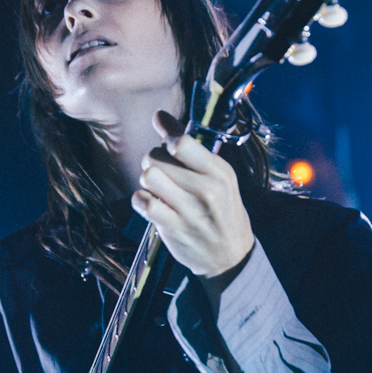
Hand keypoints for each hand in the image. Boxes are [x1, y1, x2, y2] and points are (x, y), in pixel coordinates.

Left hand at [131, 110, 254, 281]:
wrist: (230, 256)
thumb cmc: (221, 210)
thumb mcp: (218, 176)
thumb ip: (189, 146)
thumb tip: (159, 116)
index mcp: (219, 172)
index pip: (181, 143)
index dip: (166, 137)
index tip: (168, 144)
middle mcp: (206, 190)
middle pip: (157, 157)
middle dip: (154, 161)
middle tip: (165, 172)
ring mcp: (189, 211)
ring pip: (148, 177)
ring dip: (148, 180)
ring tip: (158, 187)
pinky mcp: (173, 228)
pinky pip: (143, 202)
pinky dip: (141, 200)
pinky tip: (152, 203)